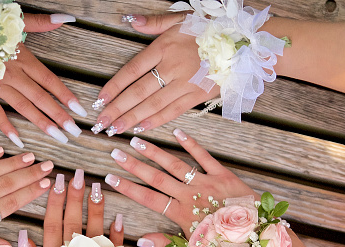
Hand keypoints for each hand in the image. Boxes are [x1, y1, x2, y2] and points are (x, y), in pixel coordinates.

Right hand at [0, 13, 87, 147]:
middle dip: (60, 117)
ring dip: (42, 124)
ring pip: (24, 107)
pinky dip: (6, 127)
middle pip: (42, 98)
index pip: (50, 81)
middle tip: (76, 133)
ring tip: (59, 138)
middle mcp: (13, 74)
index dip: (66, 96)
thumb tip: (67, 19)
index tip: (81, 112)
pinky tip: (19, 140)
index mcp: (23, 58)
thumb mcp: (13, 20)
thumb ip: (42, 22)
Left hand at [92, 14, 218, 135]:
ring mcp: (185, 83)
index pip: (132, 70)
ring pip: (153, 105)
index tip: (99, 101)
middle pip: (138, 92)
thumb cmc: (210, 29)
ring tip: (114, 130)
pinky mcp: (198, 95)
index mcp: (164, 47)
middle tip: (100, 124)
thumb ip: (154, 22)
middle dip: (116, 109)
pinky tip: (140, 128)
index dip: (114, 87)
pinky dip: (155, 120)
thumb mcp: (181, 18)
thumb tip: (130, 20)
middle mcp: (172, 66)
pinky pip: (173, 111)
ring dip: (131, 119)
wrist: (245, 42)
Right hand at [105, 129, 253, 238]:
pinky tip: (177, 132)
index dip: (127, 187)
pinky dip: (191, 144)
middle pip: (156, 177)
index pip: (147, 198)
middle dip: (134, 165)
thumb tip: (140, 240)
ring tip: (137, 140)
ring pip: (175, 164)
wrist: (260, 243)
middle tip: (116, 152)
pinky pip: (205, 157)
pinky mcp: (224, 176)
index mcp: (181, 215)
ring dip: (155, 152)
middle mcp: (190, 196)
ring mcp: (207, 184)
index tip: (110, 177)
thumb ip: (165, 244)